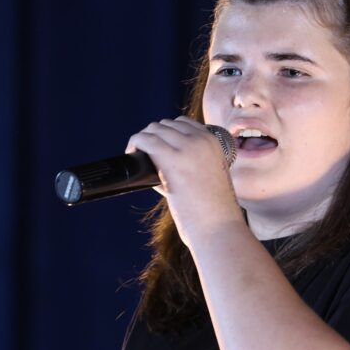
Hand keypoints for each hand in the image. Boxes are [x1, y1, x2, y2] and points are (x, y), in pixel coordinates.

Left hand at [124, 116, 244, 248]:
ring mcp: (186, 148)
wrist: (218, 226)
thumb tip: (159, 160)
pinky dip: (135, 143)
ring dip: (143, 140)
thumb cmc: (213, 210)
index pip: (182, 123)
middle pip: (165, 124)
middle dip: (153, 137)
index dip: (166, 133)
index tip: (158, 148)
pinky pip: (145, 140)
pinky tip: (131, 154)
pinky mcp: (171, 160)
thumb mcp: (209, 175)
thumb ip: (191, 162)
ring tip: (138, 156)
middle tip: (145, 155)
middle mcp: (201, 140)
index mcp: (213, 141)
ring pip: (154, 129)